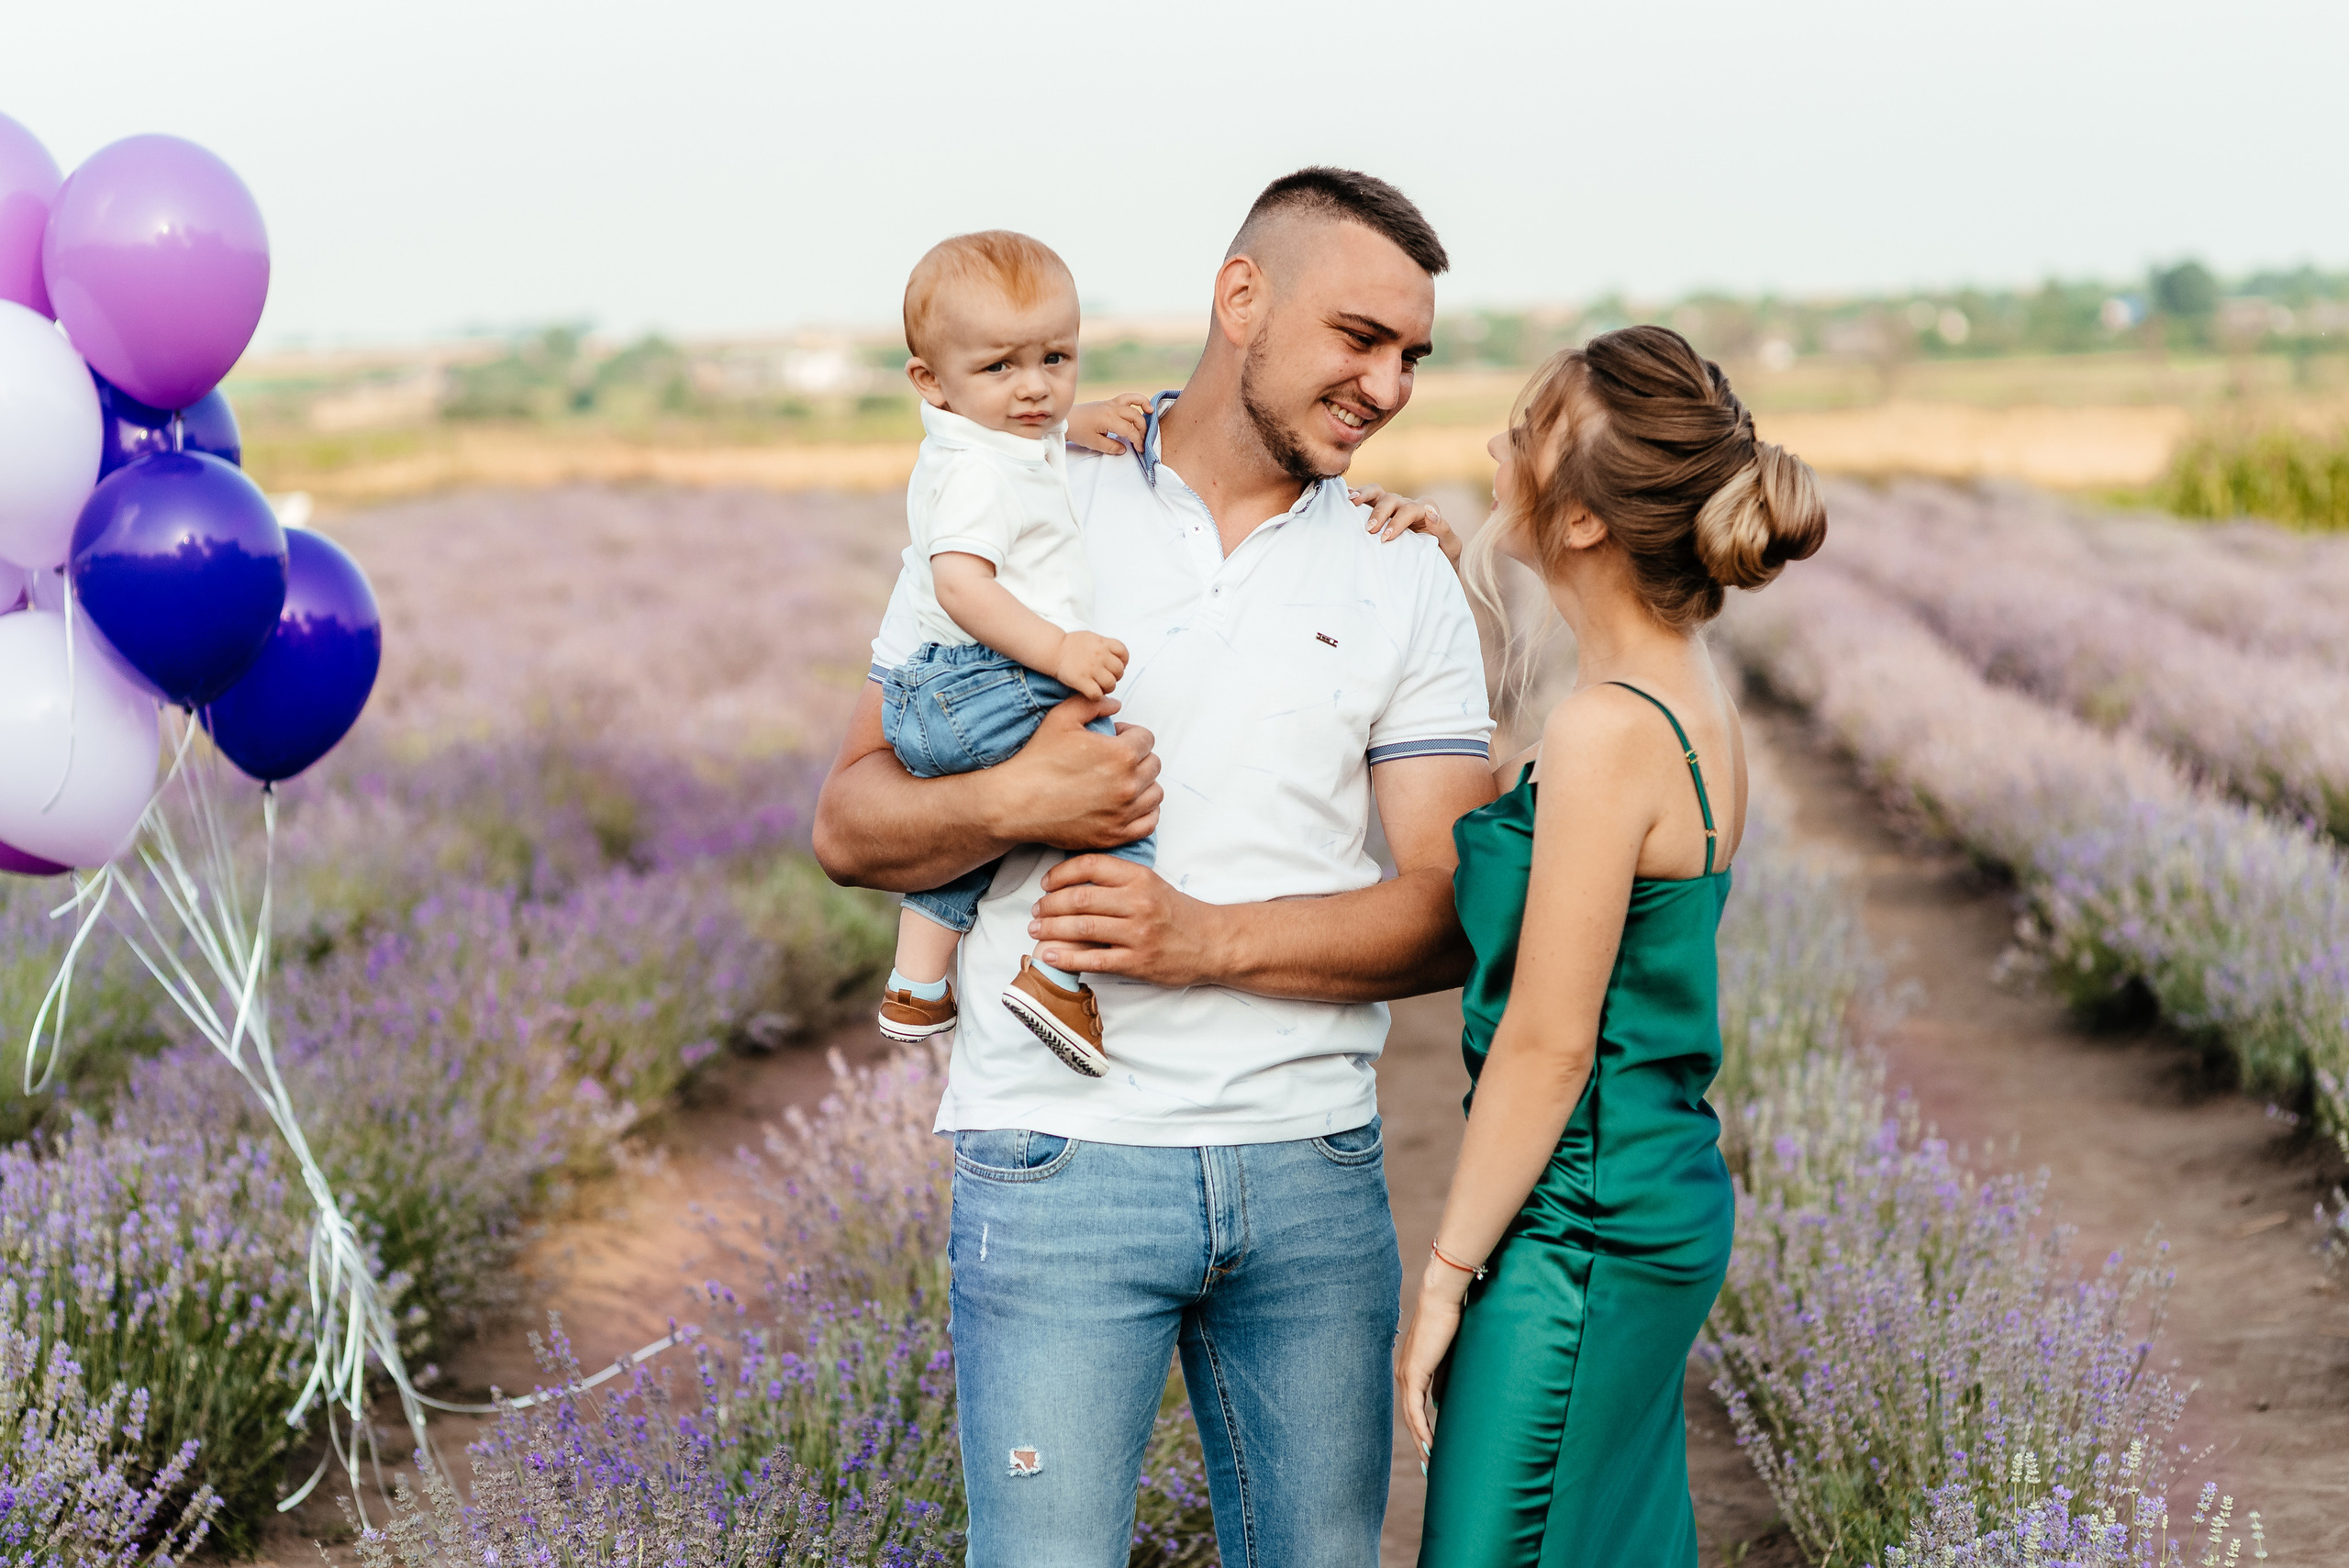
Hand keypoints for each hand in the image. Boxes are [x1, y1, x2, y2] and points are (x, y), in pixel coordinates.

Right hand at [987, 696, 1161, 850]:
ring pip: (1155, 793)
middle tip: (1115, 759)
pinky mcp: (1115, 835)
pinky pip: (1149, 822)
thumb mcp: (1062, 717)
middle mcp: (1128, 785)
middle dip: (1138, 757)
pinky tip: (1129, 804)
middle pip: (1153, 765)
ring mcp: (1123, 813)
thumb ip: (1093, 703)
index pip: (1147, 738)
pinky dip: (1145, 812)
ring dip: (1144, 784)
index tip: (1115, 739)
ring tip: (1122, 780)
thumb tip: (1116, 705)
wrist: (1017, 801)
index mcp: (1121, 755)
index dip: (1130, 734)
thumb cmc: (1038, 760)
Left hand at [1028, 855, 1226, 987]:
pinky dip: (1066, 957)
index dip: (1060, 874)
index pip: (1090, 866)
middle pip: (1080, 898)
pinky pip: (1093, 959)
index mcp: (1140, 878)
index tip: (1046, 884)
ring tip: (1036, 930)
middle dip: (1049, 905)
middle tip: (1036, 910)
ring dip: (1051, 929)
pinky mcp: (1137, 963)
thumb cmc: (1175, 912)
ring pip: (1082, 928)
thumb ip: (1117, 879)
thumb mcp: (1151, 884)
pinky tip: (1049, 955)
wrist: (1211, 942)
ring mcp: (1138, 934)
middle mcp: (1138, 903)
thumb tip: (1071, 881)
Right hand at [1054, 630, 1129, 699]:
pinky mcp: (1082, 680)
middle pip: (1119, 671)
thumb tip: (1116, 656)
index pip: (1123, 653)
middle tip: (1107, 678)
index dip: (1123, 662)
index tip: (1117, 666)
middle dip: (1115, 676)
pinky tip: (1092, 693)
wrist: (1053, 650)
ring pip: (1111, 684)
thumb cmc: (1070, 645)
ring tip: (1100, 687)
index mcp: (1103, 643)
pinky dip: (1097, 696)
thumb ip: (1105, 645)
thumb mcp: (1091, 637)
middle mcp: (1100, 655)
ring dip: (1108, 688)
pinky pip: (1097, 694)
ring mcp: (1091, 668)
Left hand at [1065, 393, 1151, 455]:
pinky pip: (1127, 397)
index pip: (1130, 430)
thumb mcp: (1094, 443)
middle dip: (1142, 430)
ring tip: (1152, 413)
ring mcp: (1111, 403)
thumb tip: (1125, 448)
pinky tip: (1144, 406)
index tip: (1140, 449)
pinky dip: (1137, 399)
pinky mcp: (1110, 402)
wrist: (1067, 419)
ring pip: (1133, 400)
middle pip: (1135, 417)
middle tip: (1143, 441)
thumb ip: (1111, 447)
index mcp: (1109, 419)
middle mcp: (1112, 408)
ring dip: (1144, 406)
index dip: (1138, 440)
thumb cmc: (1079, 431)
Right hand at [1350, 484, 1461, 567]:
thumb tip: (1431, 513)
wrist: (1433, 571)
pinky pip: (1366, 500)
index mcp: (1425, 510)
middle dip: (1379, 512)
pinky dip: (1355, 496)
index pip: (1410, 509)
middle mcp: (1407, 506)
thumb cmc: (1443, 560)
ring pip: (1378, 493)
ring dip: (1364, 496)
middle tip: (1369, 530)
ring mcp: (1392, 509)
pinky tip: (1343, 499)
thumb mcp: (1450, 547)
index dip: (1398, 521)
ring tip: (1351, 502)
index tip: (1386, 537)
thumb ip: (1443, 530)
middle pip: (1391, 499)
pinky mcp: (1378, 514)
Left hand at [1396, 1268, 1468, 1457]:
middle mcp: (1403, 1375)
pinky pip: (1415, 1409)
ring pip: (1410, 1417)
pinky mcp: (1414, 1374)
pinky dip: (1422, 1429)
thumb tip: (1438, 1405)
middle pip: (1409, 1417)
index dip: (1420, 1430)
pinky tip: (1429, 1445)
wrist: (1442, 1301)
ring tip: (1430, 1462)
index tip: (1430, 1450)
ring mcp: (1406, 1375)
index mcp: (1410, 1371)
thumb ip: (1441, 1382)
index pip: (1413, 1408)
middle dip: (1420, 1443)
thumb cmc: (1448, 1323)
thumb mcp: (1446, 1359)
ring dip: (1420, 1441)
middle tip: (1430, 1466)